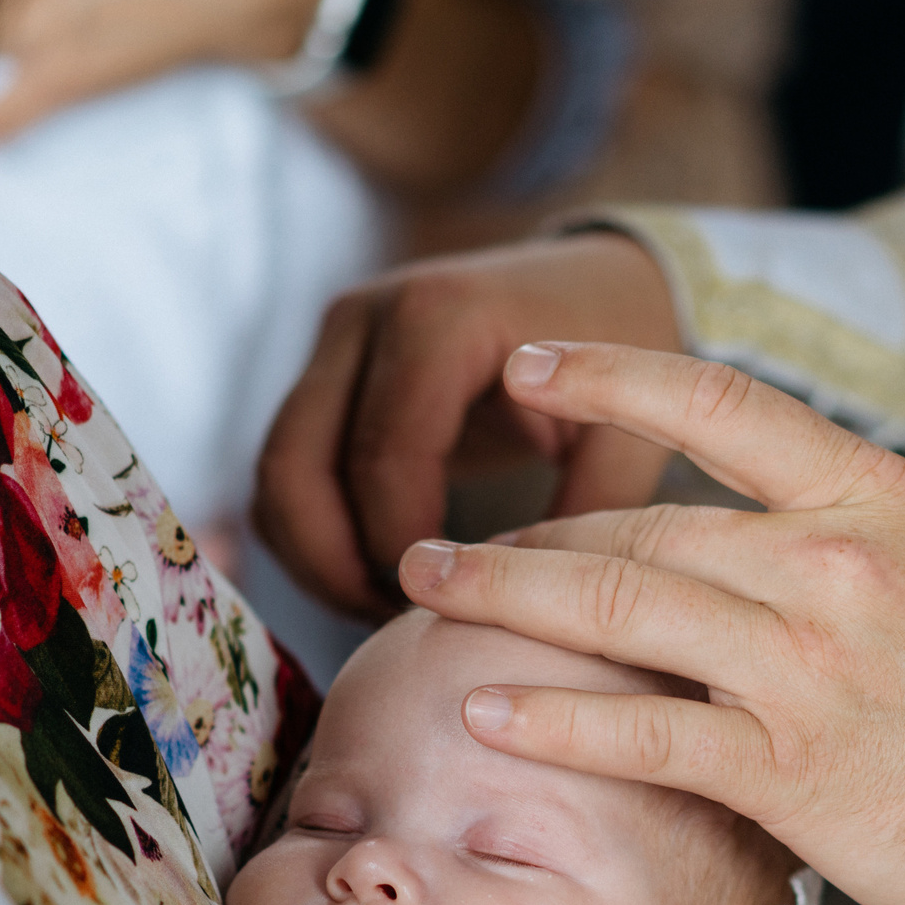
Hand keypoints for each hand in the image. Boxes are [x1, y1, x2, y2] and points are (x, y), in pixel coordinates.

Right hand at [254, 234, 682, 619]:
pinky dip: (312, 533)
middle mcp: (366, 318)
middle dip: (334, 565)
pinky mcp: (325, 370)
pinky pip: (286, 469)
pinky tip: (376, 578)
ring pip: (275, 473)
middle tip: (394, 626)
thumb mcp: (630, 429)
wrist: (595, 278)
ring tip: (386, 613)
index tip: (448, 613)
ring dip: (315, 556)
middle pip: (294, 467)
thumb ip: (594, 517)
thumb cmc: (622, 351)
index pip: (382, 460)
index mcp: (440, 319)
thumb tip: (536, 615)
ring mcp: (335, 340)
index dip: (401, 551)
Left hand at [396, 342, 904, 904]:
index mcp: (871, 492)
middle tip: (434, 551)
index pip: (715, 403)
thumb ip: (819, 532)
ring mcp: (806, 662)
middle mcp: (832, 559)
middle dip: (519, 539)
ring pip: (618, 611)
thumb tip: (703, 527)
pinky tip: (484, 712)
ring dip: (502, 600)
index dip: (607, 375)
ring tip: (423, 596)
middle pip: (637, 528)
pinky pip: (642, 732)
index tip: (524, 363)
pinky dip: (552, 721)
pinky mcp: (788, 766)